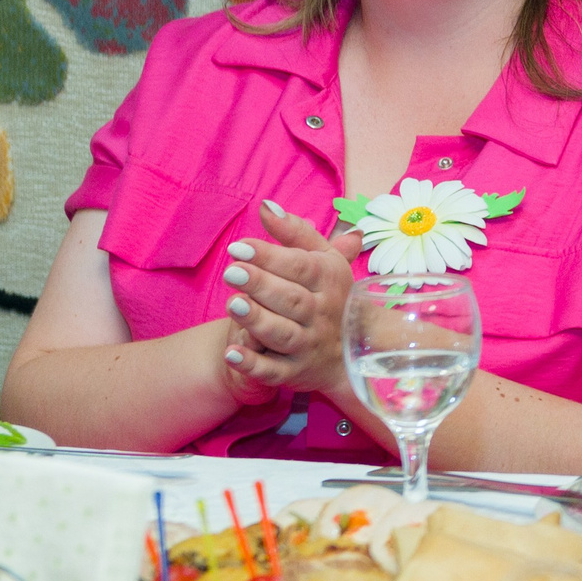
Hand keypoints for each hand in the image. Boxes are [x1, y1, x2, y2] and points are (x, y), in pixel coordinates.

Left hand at [219, 200, 362, 397]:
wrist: (350, 350)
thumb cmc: (328, 296)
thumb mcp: (322, 261)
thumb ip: (295, 233)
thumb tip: (266, 207)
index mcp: (329, 282)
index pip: (302, 267)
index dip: (270, 256)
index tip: (238, 246)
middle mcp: (321, 314)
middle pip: (292, 300)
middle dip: (261, 285)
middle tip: (231, 272)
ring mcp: (308, 346)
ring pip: (284, 334)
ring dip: (258, 321)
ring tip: (232, 305)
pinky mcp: (293, 374)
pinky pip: (273, 372)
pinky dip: (252, 365)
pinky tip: (231, 353)